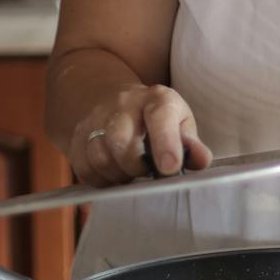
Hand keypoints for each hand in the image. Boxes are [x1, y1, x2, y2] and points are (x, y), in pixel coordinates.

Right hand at [68, 84, 211, 186]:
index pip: (160, 117)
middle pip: (120, 140)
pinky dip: (101, 180)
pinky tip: (115, 175)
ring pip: (100, 157)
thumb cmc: (157, 120)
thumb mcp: (180, 123)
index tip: (170, 168)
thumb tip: (202, 160)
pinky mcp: (78, 138)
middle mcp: (123, 105)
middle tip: (147, 172)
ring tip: (131, 173)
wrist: (114, 100)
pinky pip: (84, 169)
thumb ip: (191, 144)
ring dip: (118, 175)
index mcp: (156, 99)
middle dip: (136, 166)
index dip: (165, 144)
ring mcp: (96, 120)